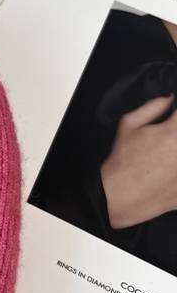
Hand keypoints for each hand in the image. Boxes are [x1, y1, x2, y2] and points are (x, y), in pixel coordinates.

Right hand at [100, 94, 176, 228]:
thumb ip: (152, 107)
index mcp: (173, 132)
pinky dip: (175, 174)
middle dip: (174, 135)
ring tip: (166, 155)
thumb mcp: (128, 125)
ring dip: (175, 153)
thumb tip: (169, 98)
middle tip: (167, 141)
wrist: (120, 194)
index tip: (172, 120)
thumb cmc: (123, 160)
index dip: (176, 115)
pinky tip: (168, 171)